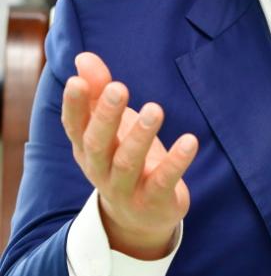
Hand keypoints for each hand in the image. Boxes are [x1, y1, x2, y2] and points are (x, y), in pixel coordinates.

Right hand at [61, 51, 198, 259]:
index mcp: (87, 149)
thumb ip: (99, 92)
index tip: (77, 81)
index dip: (74, 105)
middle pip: (98, 144)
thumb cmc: (122, 157)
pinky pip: (163, 181)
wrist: (139, 218)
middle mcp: (101, 170)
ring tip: (155, 109)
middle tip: (119, 87)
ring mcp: (126, 189)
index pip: (74, 127)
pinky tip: (190, 140)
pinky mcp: (154, 201)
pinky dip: (176, 162)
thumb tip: (83, 57)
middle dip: (106, 116)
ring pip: (128, 164)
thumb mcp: (111, 126)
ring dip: (140, 136)